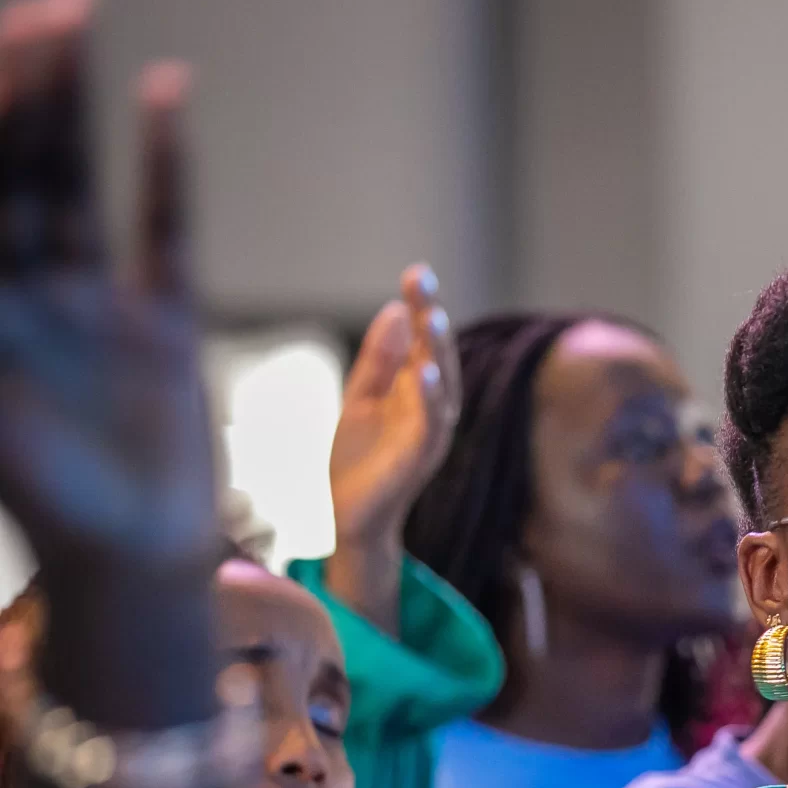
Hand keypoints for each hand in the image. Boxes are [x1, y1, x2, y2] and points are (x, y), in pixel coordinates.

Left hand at [0, 0, 216, 578]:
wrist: (130, 568)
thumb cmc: (44, 500)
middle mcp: (25, 297)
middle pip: (17, 171)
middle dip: (23, 88)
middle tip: (41, 8)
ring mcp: (94, 306)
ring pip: (79, 183)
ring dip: (77, 104)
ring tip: (77, 20)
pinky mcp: (164, 326)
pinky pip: (165, 229)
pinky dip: (168, 165)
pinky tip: (166, 95)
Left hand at [329, 262, 457, 554]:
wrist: (346, 515)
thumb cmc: (358, 458)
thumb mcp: (361, 396)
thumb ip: (378, 359)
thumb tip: (394, 310)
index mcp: (417, 390)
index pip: (421, 341)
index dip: (420, 307)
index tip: (416, 272)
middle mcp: (431, 407)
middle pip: (434, 354)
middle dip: (429, 316)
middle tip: (421, 280)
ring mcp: (429, 432)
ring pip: (440, 385)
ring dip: (436, 352)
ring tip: (431, 319)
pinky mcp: (420, 458)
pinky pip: (431, 424)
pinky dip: (431, 399)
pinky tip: (426, 373)